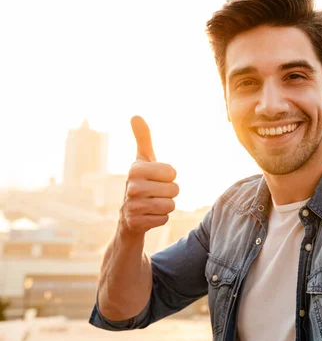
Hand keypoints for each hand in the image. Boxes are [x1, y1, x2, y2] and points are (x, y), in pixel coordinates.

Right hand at [118, 116, 178, 237]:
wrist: (127, 217)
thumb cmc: (141, 183)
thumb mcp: (142, 161)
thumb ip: (143, 139)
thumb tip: (135, 115)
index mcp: (135, 169)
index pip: (173, 172)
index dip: (170, 177)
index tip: (157, 179)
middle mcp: (131, 187)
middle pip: (174, 189)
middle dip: (169, 193)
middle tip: (155, 193)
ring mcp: (131, 206)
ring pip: (170, 205)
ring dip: (166, 206)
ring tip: (153, 204)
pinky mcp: (135, 224)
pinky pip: (164, 219)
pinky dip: (160, 219)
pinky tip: (149, 217)